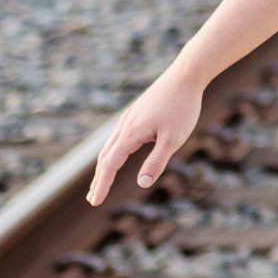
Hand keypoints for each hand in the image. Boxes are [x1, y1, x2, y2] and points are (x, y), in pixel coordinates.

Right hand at [87, 67, 204, 206]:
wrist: (185, 76)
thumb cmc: (182, 107)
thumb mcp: (173, 139)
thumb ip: (156, 162)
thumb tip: (141, 184)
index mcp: (131, 134)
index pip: (110, 165)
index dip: (102, 185)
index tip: (94, 202)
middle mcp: (125, 125)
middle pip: (105, 156)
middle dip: (99, 178)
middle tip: (92, 198)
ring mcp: (129, 117)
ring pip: (110, 145)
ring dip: (104, 165)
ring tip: (101, 180)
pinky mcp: (136, 112)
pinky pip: (119, 136)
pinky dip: (113, 151)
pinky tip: (118, 154)